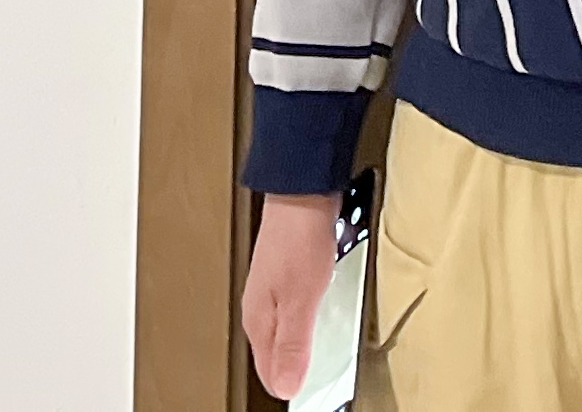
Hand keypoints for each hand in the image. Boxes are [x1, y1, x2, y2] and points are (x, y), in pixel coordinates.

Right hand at [240, 192, 340, 402]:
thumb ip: (293, 345)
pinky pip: (295, 310)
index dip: (288, 386)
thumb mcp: (301, 299)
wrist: (302, 190)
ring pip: (284, 332)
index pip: (268, 371)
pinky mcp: (288, 272)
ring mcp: (274, 289)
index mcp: (259, 320)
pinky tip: (321, 319)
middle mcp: (261, 307)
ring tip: (314, 362)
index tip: (306, 397)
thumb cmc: (299, 237)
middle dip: (292, 371)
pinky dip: (307, 321)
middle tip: (310, 384)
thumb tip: (286, 385)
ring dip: (299, 347)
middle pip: (274, 354)